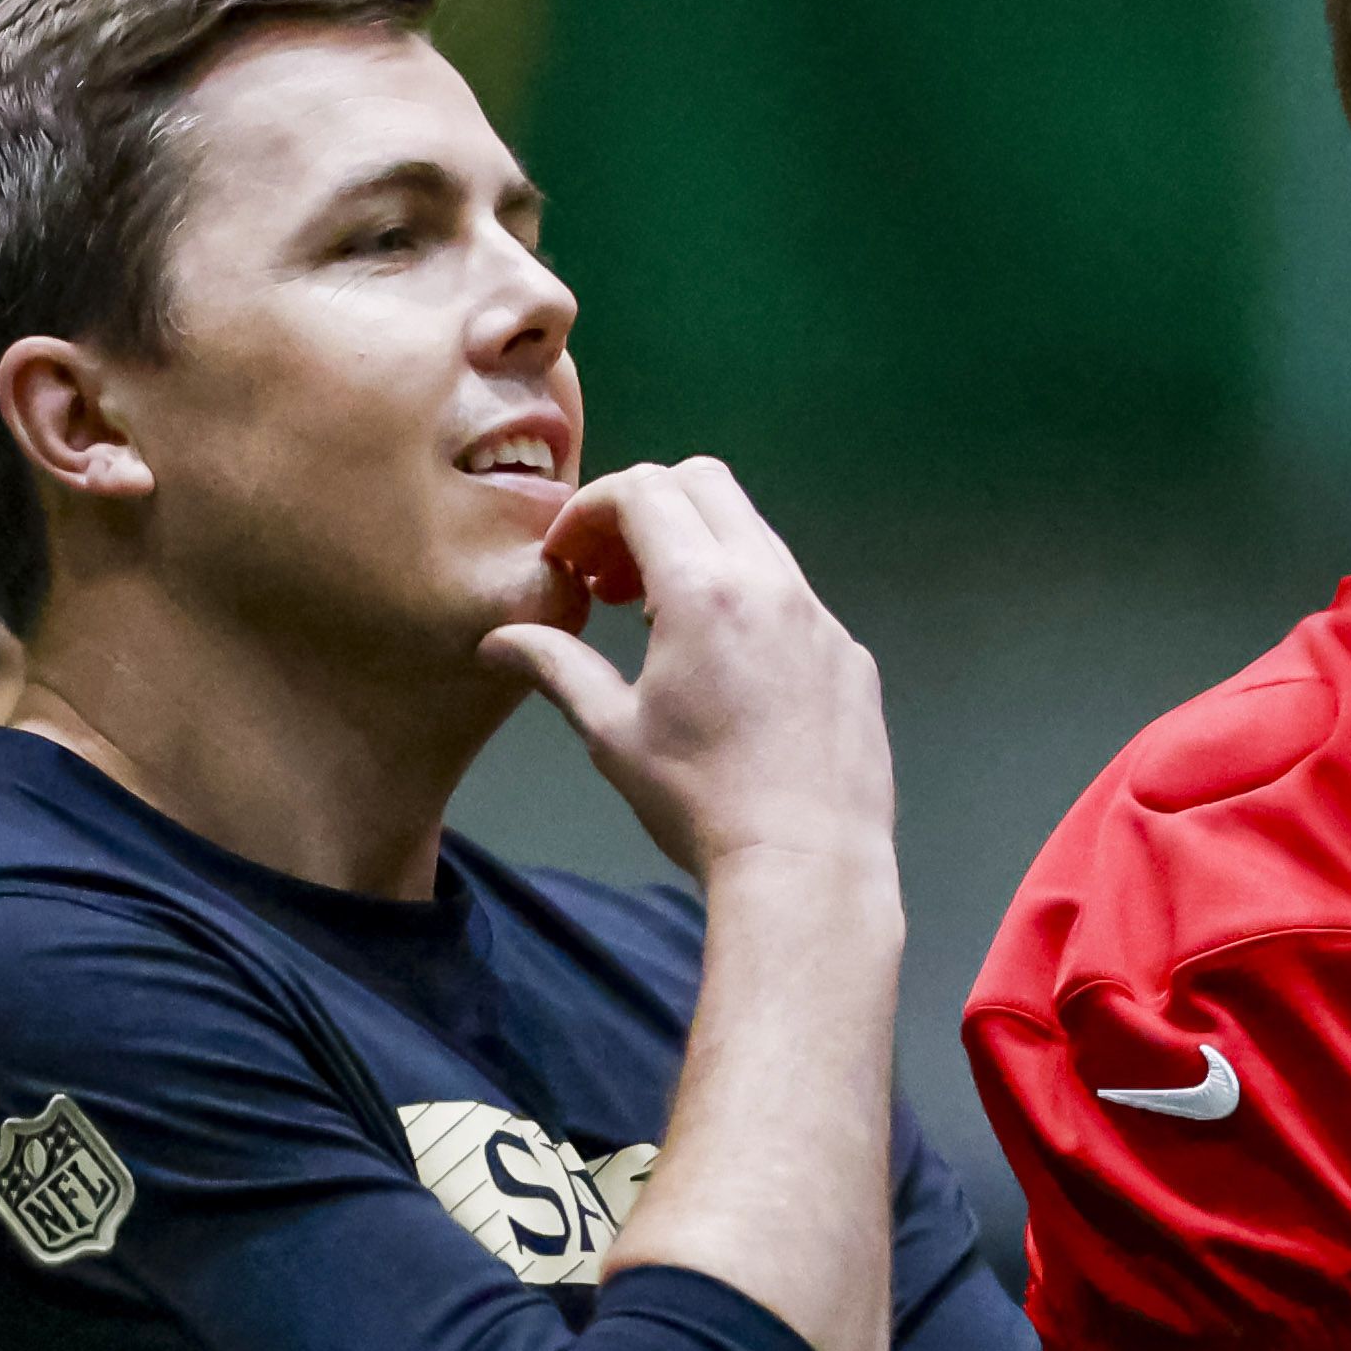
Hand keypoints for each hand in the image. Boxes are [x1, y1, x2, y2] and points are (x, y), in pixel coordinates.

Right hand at [477, 457, 892, 881]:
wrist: (807, 866)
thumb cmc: (700, 802)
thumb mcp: (612, 734)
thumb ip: (557, 667)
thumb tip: (499, 641)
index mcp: (705, 590)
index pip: (643, 491)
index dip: (590, 509)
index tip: (567, 559)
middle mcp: (771, 584)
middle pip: (705, 485)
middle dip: (645, 509)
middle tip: (609, 577)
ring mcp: (821, 617)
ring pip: (755, 535)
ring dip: (697, 551)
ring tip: (659, 622)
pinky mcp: (851, 655)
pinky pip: (793, 595)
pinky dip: (746, 598)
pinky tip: (726, 669)